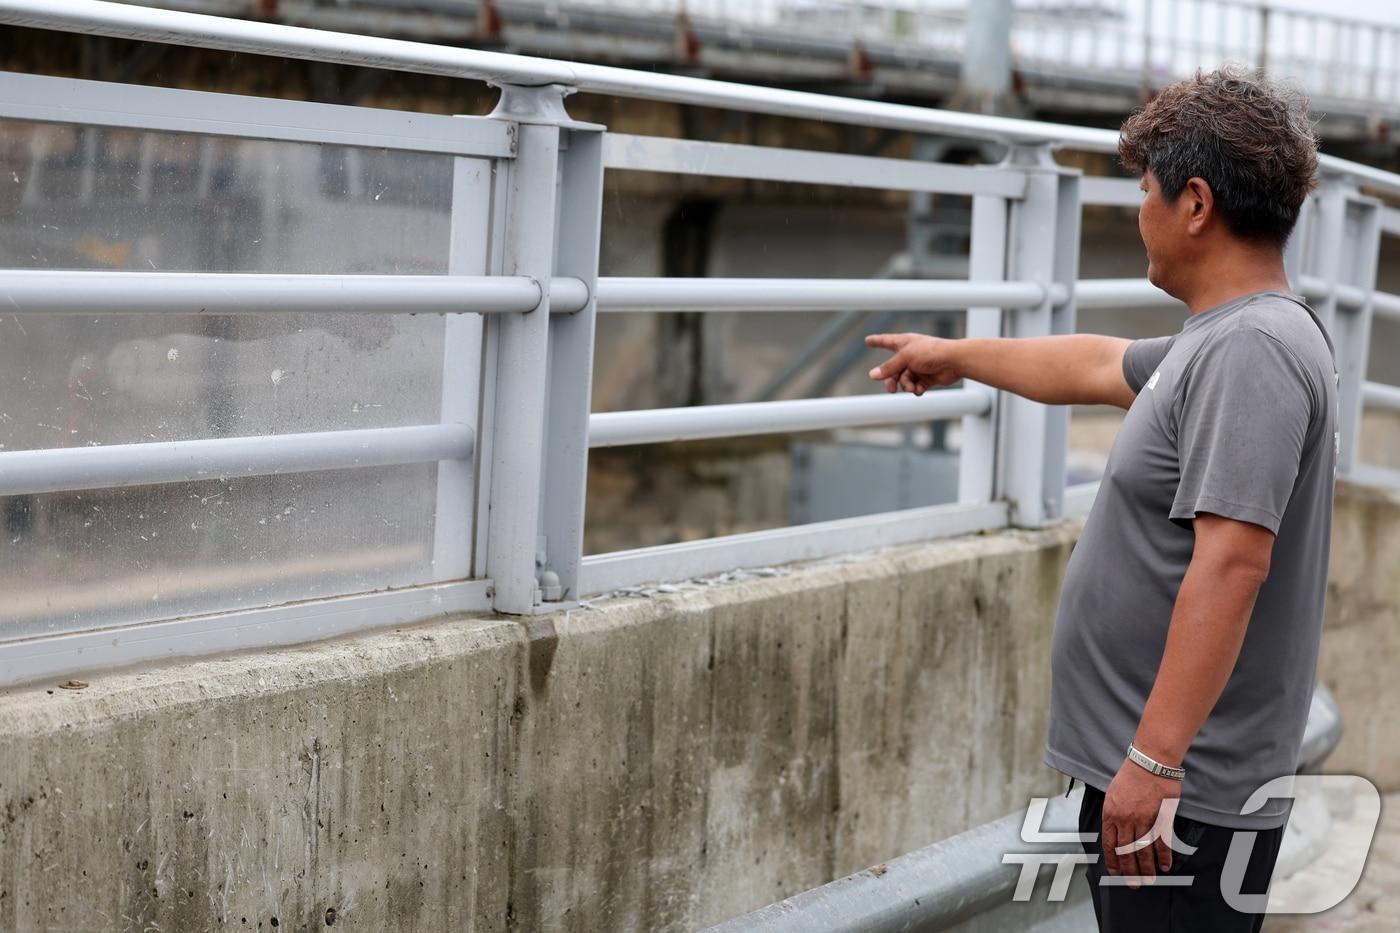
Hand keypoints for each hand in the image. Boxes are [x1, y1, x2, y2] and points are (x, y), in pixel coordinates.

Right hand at [865, 333, 961, 395]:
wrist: (953, 361)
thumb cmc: (931, 352)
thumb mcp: (905, 358)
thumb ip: (888, 367)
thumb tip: (872, 375)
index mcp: (904, 343)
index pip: (886, 341)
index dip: (877, 341)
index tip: (868, 340)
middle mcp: (910, 355)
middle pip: (893, 369)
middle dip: (891, 380)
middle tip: (891, 389)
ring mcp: (918, 366)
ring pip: (903, 380)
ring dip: (906, 385)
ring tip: (912, 387)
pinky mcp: (926, 378)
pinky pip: (915, 386)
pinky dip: (916, 389)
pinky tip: (920, 388)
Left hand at [1102, 755, 1182, 887]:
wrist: (1149, 763)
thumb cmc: (1130, 776)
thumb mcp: (1112, 794)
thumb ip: (1113, 815)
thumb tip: (1114, 832)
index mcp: (1110, 814)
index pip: (1109, 845)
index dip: (1113, 862)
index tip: (1116, 873)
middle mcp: (1125, 820)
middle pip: (1126, 852)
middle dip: (1130, 871)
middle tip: (1134, 884)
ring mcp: (1144, 820)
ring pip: (1144, 851)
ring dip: (1147, 868)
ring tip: (1149, 880)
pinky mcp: (1161, 819)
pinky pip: (1162, 842)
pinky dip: (1164, 856)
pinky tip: (1165, 866)